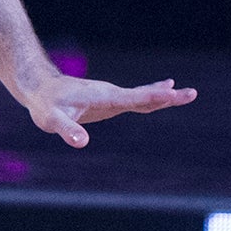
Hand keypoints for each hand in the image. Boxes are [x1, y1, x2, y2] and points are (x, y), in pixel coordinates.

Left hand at [19, 71, 195, 148]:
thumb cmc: (45, 104)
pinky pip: (135, 99)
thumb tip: (82, 142)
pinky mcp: (108, 101)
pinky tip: (163, 90)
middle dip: (168, 96)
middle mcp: (111, 94)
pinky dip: (151, 96)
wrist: (39, 87)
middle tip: (192, 93)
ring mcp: (111, 97)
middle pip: (145, 95)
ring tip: (185, 93)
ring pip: (142, 96)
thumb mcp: (52, 120)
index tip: (175, 92)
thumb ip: (67, 130)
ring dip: (164, 96)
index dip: (155, 96)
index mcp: (104, 97)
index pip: (135, 98)